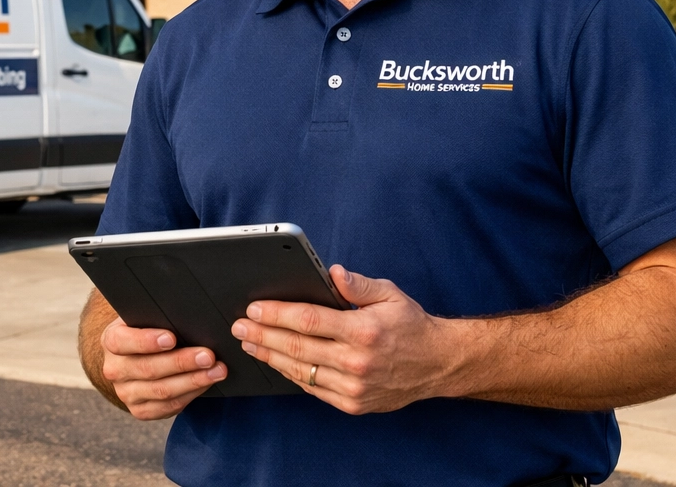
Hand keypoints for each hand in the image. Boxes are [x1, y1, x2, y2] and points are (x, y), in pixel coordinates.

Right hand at [101, 317, 228, 419]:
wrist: (138, 355)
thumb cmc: (148, 329)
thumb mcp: (145, 317)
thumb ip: (158, 316)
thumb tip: (188, 313)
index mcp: (111, 341)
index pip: (123, 341)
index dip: (146, 341)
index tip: (171, 338)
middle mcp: (114, 369)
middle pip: (148, 369)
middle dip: (182, 362)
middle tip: (208, 355)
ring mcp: (126, 393)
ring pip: (161, 391)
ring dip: (193, 381)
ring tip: (217, 371)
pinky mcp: (140, 410)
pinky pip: (168, 407)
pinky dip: (191, 395)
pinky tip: (206, 383)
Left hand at [231, 265, 459, 413]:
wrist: (437, 364)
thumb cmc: (410, 325)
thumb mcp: (389, 294)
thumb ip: (357, 284)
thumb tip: (331, 272)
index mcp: (363, 330)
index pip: (308, 320)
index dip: (276, 314)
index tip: (253, 309)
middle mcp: (356, 361)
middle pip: (296, 347)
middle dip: (262, 335)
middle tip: (239, 327)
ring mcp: (352, 386)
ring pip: (299, 370)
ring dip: (269, 357)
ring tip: (249, 344)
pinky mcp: (351, 403)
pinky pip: (312, 388)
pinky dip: (291, 374)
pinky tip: (276, 362)